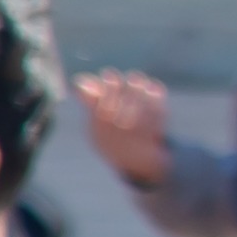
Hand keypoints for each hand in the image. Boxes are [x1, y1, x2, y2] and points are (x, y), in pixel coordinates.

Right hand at [73, 70, 175, 189]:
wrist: (135, 162)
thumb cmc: (112, 135)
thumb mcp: (98, 123)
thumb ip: (91, 102)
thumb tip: (79, 81)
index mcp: (100, 133)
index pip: (102, 108)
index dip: (106, 88)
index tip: (109, 74)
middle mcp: (117, 138)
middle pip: (123, 109)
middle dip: (127, 89)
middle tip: (133, 76)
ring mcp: (137, 140)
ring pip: (141, 111)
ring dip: (142, 92)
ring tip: (142, 81)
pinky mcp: (155, 138)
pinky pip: (157, 117)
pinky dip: (157, 101)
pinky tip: (155, 87)